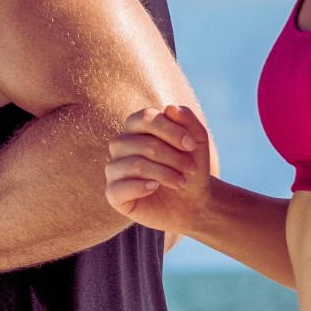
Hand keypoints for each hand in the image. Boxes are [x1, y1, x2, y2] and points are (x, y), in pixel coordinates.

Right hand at [105, 104, 216, 235]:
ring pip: (134, 165)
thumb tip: (170, 108)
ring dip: (164, 174)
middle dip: (173, 157)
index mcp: (136, 127)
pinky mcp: (113, 194)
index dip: (170, 130)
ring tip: (181, 182)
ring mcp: (114, 169)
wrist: (192, 201)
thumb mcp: (197, 141)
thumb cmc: (190, 167)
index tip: (191, 145)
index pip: (145, 118)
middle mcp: (120, 145)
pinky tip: (155, 188)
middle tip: (191, 169)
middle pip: (143, 144)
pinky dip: (140, 187)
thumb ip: (187, 120)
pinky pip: (117, 188)